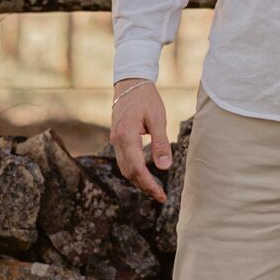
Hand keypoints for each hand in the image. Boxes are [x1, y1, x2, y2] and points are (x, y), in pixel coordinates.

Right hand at [110, 78, 171, 204]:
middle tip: (160, 196)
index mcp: (126, 136)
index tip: (161, 195)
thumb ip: (160, 143)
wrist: (130, 83)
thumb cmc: (147, 98)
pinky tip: (145, 174)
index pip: (137, 168)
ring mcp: (115, 140)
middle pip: (129, 172)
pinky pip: (124, 160)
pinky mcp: (117, 138)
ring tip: (155, 189)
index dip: (149, 184)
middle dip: (144, 186)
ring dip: (138, 180)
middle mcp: (117, 141)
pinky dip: (134, 170)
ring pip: (124, 168)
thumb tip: (165, 167)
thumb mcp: (158, 118)